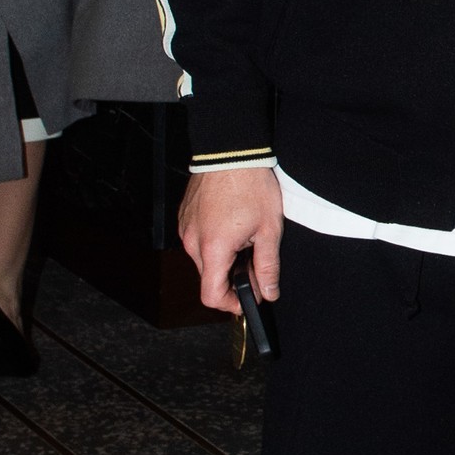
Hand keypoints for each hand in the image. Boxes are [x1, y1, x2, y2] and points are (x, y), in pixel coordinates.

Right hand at [178, 165, 282, 315]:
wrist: (231, 151)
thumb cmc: (251, 185)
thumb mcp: (269, 230)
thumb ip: (268, 266)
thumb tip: (268, 293)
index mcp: (213, 249)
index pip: (211, 296)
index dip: (231, 304)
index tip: (247, 299)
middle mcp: (192, 242)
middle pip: (209, 277)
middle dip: (233, 278)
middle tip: (257, 264)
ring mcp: (186, 228)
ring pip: (204, 259)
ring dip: (224, 259)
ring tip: (246, 238)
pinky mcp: (185, 217)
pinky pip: (199, 240)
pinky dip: (215, 242)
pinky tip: (233, 226)